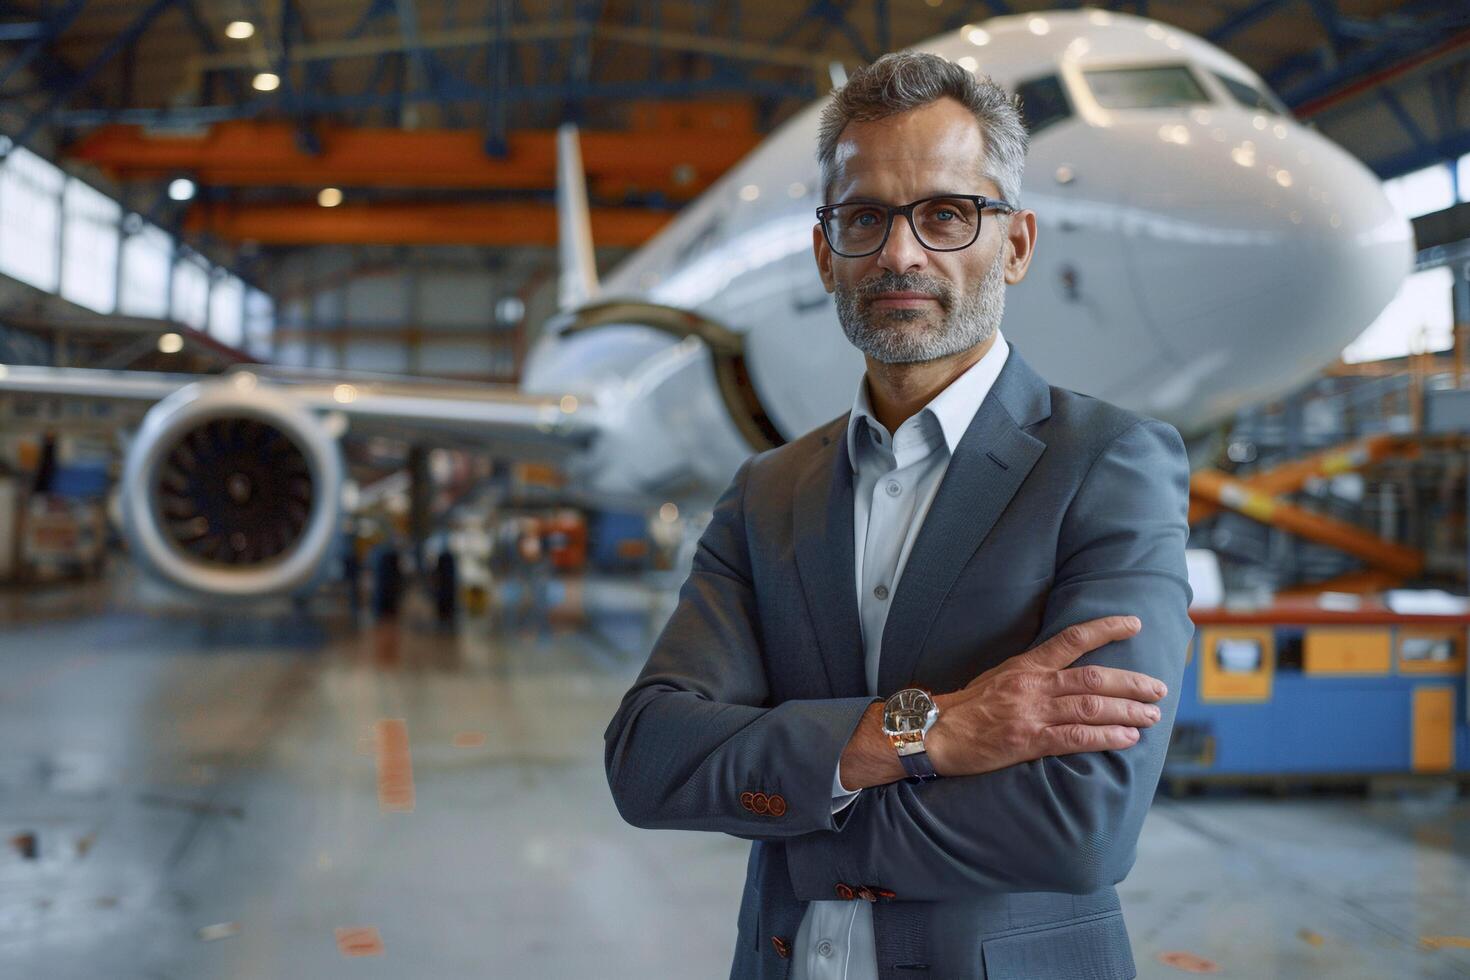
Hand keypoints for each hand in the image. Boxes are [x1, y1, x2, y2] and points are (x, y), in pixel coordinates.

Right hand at [926, 616, 1166, 777]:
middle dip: (1132, 682)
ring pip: (1091, 706)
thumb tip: (1063, 672)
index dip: (1106, 628)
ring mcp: (1032, 712)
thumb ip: (1031, 674)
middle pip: (1094, 677)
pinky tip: (1127, 738)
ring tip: (1152, 715)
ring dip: (1128, 710)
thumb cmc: (966, 708)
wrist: (934, 731)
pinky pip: (1075, 738)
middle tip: (1159, 688)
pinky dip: (1106, 737)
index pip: (1072, 639)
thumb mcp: (998, 677)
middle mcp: (1034, 684)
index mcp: (1026, 665)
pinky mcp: (1028, 740)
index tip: (1134, 624)